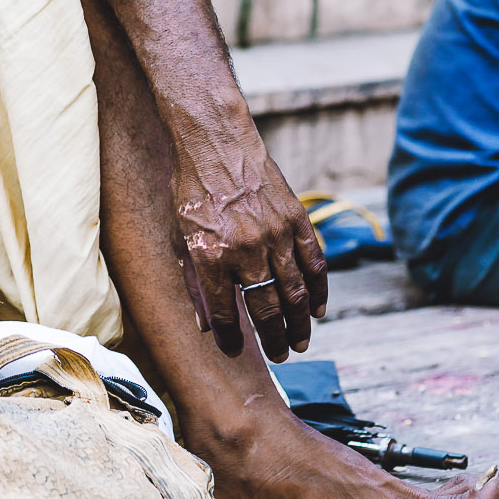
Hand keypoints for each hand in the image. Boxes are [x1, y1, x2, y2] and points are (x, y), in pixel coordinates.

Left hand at [174, 139, 326, 360]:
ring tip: (300, 342)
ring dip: (300, 323)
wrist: (215, 143)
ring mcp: (274, 235)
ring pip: (294, 293)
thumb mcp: (180, 236)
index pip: (225, 312)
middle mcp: (244, 250)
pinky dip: (318, 290)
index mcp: (210, 256)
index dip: (232, 337)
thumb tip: (204, 326)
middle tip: (281, 355)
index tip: (236, 349)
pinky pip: (314, 264)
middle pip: (266, 310)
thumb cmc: (191, 190)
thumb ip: (194, 282)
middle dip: (274, 339)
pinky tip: (317, 309)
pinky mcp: (295, 220)